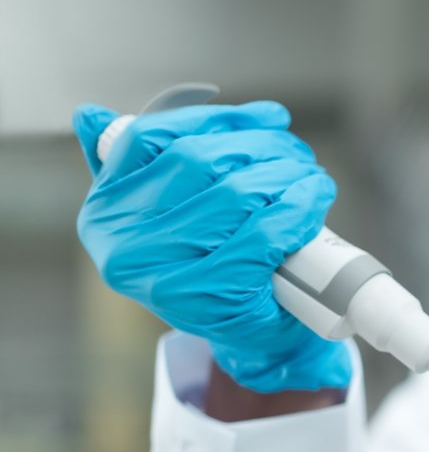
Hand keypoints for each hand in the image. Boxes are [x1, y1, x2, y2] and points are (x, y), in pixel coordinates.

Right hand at [72, 101, 350, 392]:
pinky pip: (263, 234)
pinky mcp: (211, 298)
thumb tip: (91, 114)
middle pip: (200, 161)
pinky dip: (297, 210)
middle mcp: (122, 244)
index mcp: (105, 212)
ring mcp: (163, 274)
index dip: (218, 120)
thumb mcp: (168, 217)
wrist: (253, 337)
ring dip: (287, 174)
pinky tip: (313, 201)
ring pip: (236, 193)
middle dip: (262, 147)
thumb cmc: (216, 264)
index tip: (268, 118)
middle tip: (298, 154)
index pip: (152, 138)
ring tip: (311, 175)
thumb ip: (139, 167)